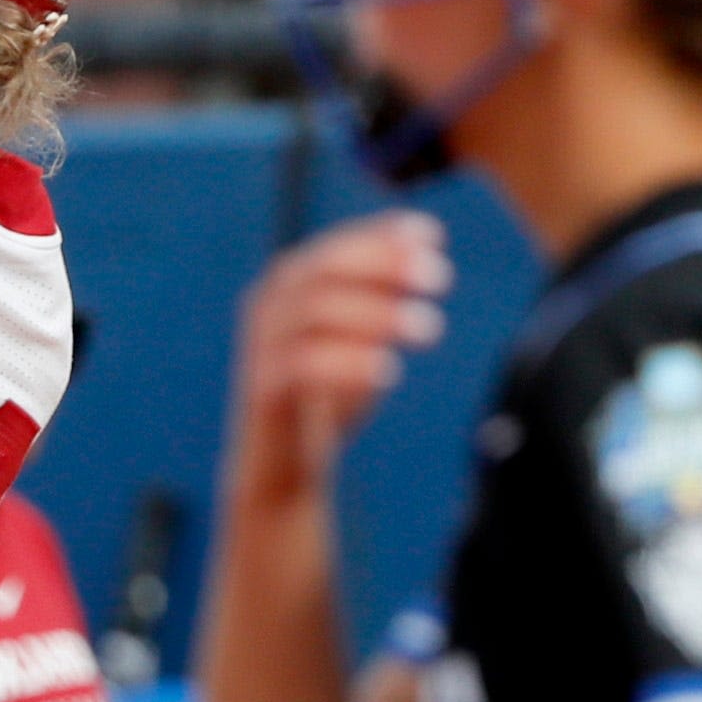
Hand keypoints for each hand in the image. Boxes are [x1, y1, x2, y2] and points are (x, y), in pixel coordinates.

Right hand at [230, 212, 449, 498]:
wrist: (281, 464)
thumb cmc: (326, 393)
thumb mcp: (357, 337)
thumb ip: (381, 296)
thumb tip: (427, 254)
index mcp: (289, 286)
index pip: (337, 246)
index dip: (383, 236)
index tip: (433, 237)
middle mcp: (268, 307)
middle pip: (324, 269)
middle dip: (384, 266)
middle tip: (440, 278)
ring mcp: (262, 347)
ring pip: (315, 312)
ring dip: (377, 314)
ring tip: (429, 329)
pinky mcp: (263, 391)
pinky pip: (303, 367)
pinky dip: (349, 364)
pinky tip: (390, 372)